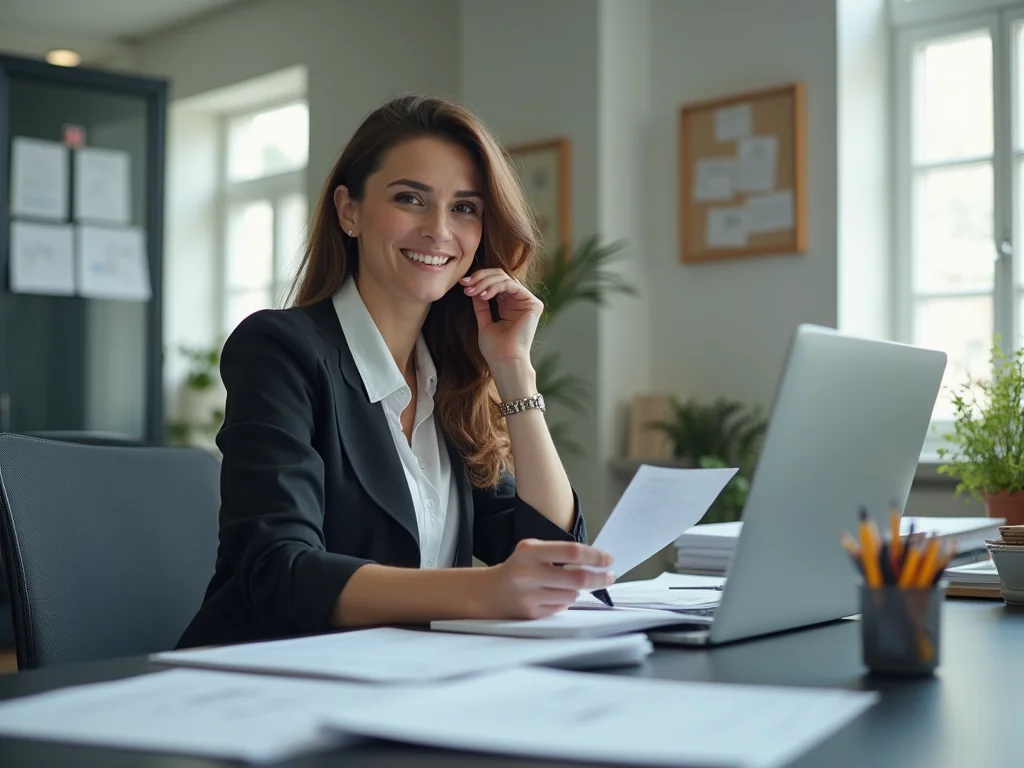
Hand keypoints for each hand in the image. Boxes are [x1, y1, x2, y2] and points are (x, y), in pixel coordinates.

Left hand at [461, 269, 542, 369]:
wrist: (504, 360)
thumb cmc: (494, 347)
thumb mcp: (483, 321)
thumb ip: (481, 304)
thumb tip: (473, 286)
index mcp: (508, 305)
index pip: (495, 282)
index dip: (479, 279)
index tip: (463, 284)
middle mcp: (519, 301)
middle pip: (500, 275)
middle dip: (480, 278)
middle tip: (466, 284)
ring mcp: (527, 302)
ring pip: (505, 278)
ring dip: (485, 282)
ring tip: (473, 291)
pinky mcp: (533, 304)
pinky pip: (512, 285)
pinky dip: (496, 287)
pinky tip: (484, 295)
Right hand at [482, 539, 614, 619]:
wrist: (488, 593)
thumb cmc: (517, 568)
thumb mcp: (532, 551)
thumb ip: (559, 553)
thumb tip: (595, 561)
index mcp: (529, 552)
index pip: (572, 551)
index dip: (594, 556)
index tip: (608, 559)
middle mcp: (528, 574)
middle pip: (577, 578)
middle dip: (599, 578)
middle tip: (609, 576)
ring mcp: (529, 596)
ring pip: (572, 595)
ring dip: (578, 590)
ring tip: (568, 585)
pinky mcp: (531, 614)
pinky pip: (561, 608)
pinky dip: (564, 602)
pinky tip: (553, 596)